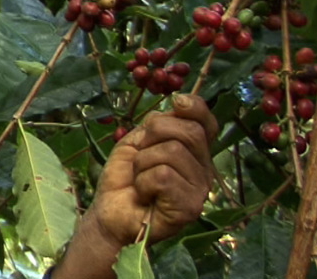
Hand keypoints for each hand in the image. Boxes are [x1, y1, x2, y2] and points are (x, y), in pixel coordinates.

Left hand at [54, 94, 217, 278]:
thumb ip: (160, 124)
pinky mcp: (189, 208)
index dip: (195, 107)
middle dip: (154, 133)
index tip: (176, 102)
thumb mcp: (138, 141)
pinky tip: (143, 194)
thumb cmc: (124, 178)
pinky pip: (163, 175)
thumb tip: (178, 102)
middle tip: (140, 153)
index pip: (207, 123)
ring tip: (140, 178)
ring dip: (143, 162)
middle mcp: (203, 170)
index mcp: (193, 152)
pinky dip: (143, 181)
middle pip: (189, 132)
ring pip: (172, 152)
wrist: (109, 213)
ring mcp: (199, 190)